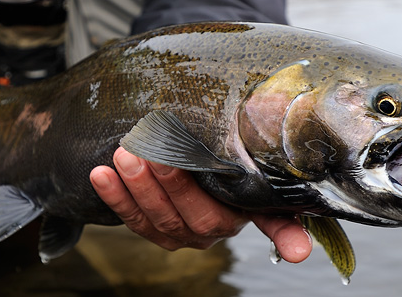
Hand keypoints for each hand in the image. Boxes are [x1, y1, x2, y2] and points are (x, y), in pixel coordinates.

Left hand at [90, 147, 312, 261]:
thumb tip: (302, 253)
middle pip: (185, 214)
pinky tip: (100, 174)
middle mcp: (206, 233)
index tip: (289, 246)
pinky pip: (130, 217)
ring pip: (154, 217)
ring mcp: (176, 234)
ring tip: (123, 154)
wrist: (203, 171)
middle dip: (166, 183)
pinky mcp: (151, 229)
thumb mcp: (256, 186)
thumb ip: (278, 214)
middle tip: (150, 149)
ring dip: (135, 187)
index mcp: (234, 219)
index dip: (259, 230)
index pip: (232, 217)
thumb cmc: (234, 173)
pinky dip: (114, 196)